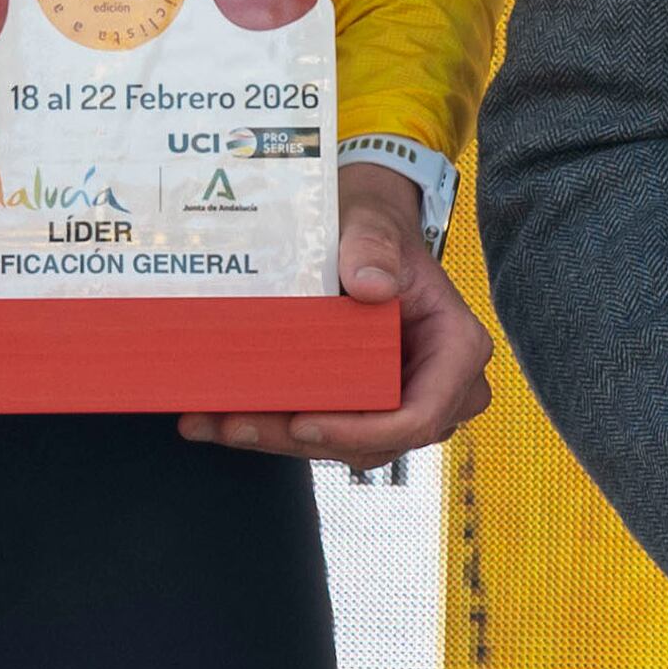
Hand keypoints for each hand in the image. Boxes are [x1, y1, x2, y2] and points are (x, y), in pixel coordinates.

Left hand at [184, 168, 493, 467]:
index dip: (362, 432)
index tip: (303, 425)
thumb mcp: (375, 224)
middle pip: (371, 440)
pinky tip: (216, 416)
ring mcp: (401, 402)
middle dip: (296, 440)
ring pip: (340, 444)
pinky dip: (271, 424)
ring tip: (211, 421)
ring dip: (273, 438)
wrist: (363, 233)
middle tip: (233, 423)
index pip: (419, 415)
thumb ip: (374, 246)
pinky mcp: (363, 406)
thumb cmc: (376, 228)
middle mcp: (437, 387)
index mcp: (456, 348)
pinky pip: (322, 428)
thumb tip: (373, 285)